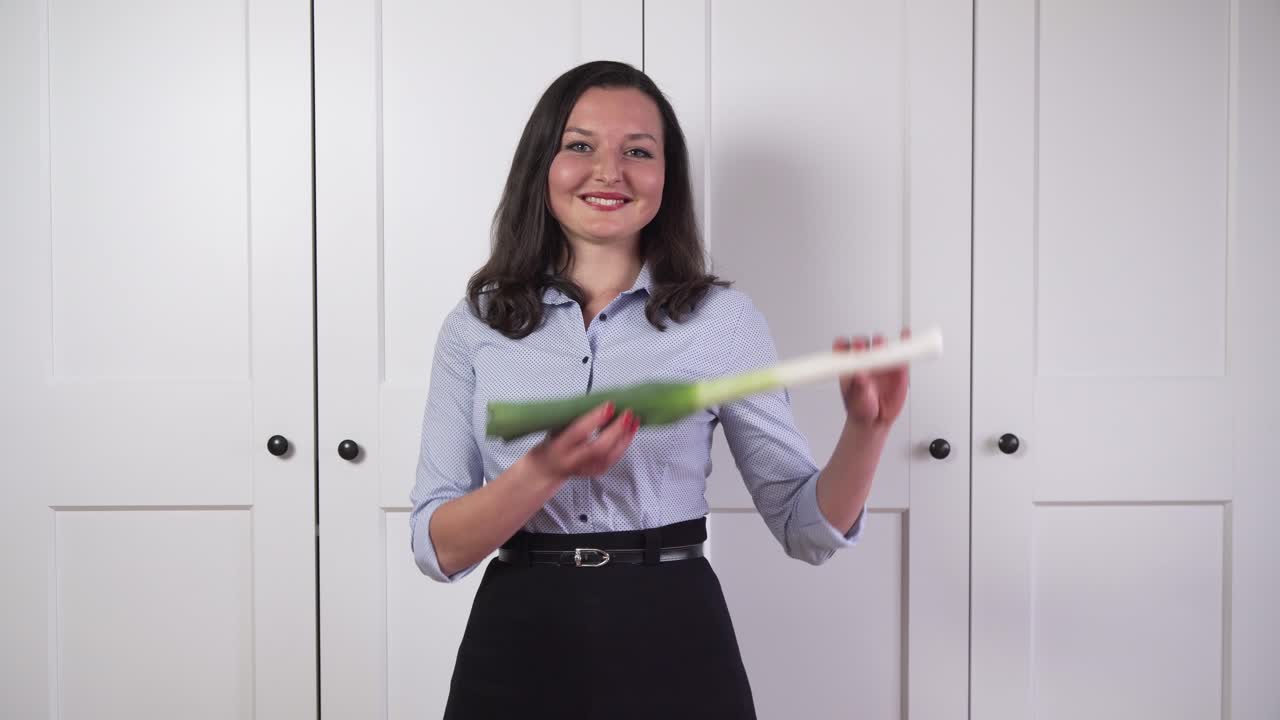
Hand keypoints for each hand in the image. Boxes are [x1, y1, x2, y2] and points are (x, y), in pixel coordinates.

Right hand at [524, 401, 640, 483]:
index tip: (609, 406)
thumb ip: (575, 417)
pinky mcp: (598, 471)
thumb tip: (597, 402)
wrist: (549, 468)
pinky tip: (630, 431)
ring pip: (611, 454)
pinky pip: (615, 458)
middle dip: (616, 429)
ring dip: (625, 435)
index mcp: (560, 446)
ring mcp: (587, 468)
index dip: (595, 418)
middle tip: (627, 414)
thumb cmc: (554, 443)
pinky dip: (625, 443)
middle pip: (599, 447)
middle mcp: (573, 460)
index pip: (579, 432)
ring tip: (633, 420)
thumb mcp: (557, 426)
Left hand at [834, 329, 910, 428]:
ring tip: (880, 347)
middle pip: (862, 341)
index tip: (846, 349)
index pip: (843, 346)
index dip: (844, 345)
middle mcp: (863, 360)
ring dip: (880, 343)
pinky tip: (905, 333)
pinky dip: (904, 341)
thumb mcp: (857, 399)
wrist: (875, 419)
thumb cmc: (860, 407)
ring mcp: (879, 361)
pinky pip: (900, 351)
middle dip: (862, 343)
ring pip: (880, 343)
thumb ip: (859, 387)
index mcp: (849, 365)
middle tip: (862, 350)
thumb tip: (859, 374)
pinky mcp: (896, 367)